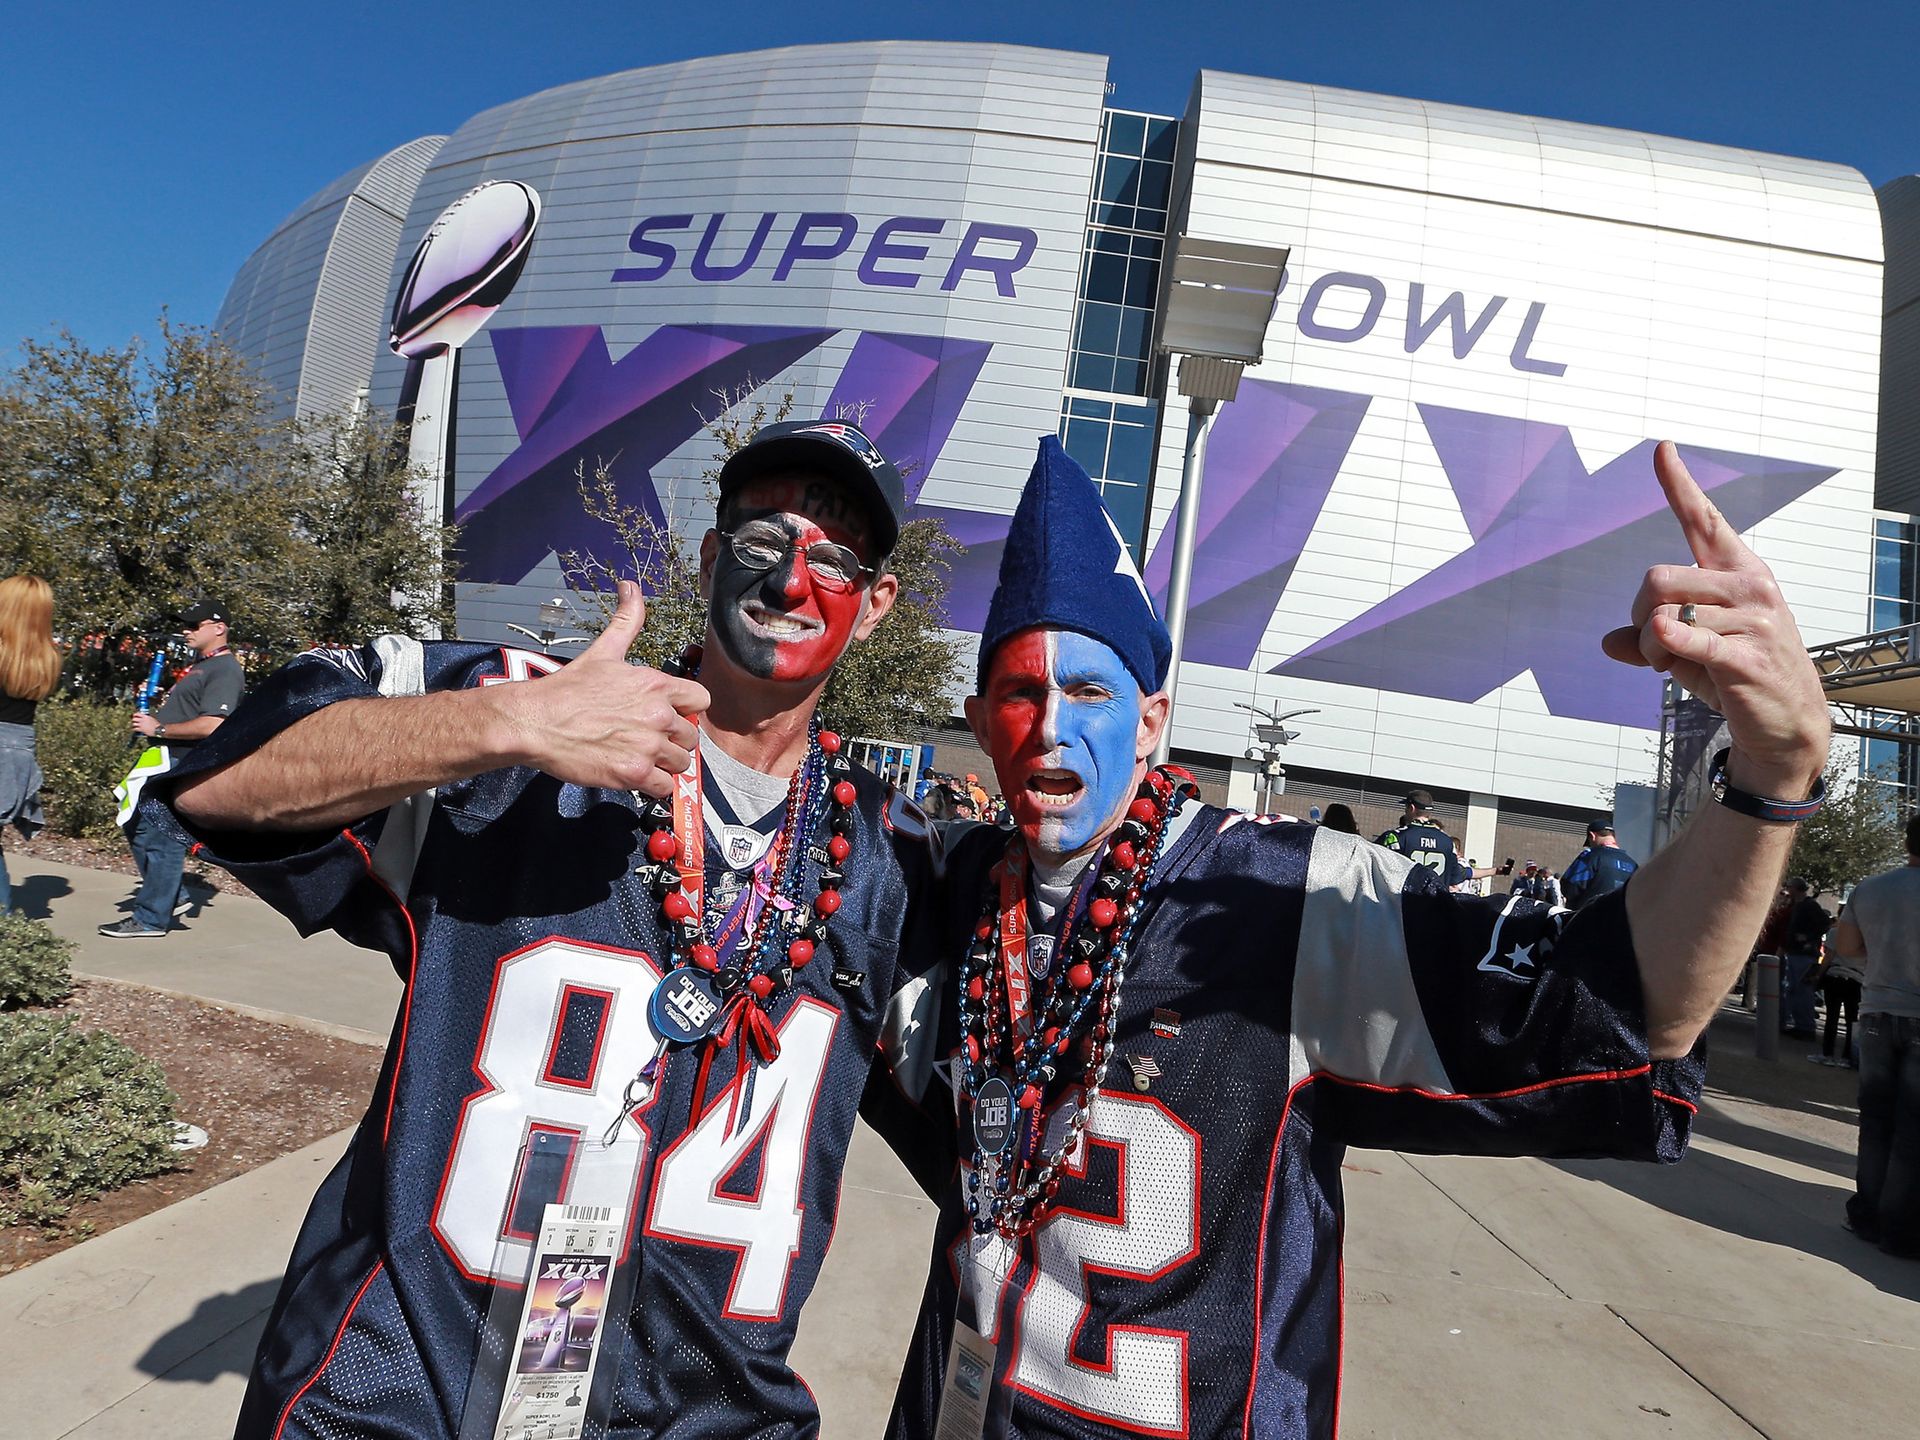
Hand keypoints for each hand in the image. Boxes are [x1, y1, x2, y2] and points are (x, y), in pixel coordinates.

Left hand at [131, 712, 160, 736]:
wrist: (158, 729)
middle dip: (133, 720)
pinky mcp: (141, 729)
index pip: (137, 714)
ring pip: (134, 724)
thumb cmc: (157, 724)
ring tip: (135, 726)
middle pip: (134, 719)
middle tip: (134, 721)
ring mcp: (141, 725)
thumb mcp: (152, 719)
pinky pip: (135, 729)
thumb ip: (148, 718)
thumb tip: (146, 718)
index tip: (135, 716)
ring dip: (134, 725)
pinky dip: (134, 729)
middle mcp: (142, 720)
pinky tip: (135, 729)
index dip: (135, 715)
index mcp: (145, 717)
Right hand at [486, 581, 708, 796]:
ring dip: (666, 764)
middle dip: (673, 740)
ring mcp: (648, 746)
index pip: (701, 700)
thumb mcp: (603, 651)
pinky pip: (665, 788)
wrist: (535, 721)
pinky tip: (636, 776)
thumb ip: (626, 620)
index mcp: (656, 684)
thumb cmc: (566, 689)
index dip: (687, 710)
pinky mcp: (634, 774)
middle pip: (691, 736)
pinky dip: (654, 786)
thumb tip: (631, 586)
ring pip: (681, 763)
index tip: (669, 715)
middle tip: (648, 740)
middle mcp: (659, 715)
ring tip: (642, 759)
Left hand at [1601, 442, 1829, 794]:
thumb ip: (1650, 638)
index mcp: (1739, 571)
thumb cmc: (1736, 675)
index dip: (1679, 485)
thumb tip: (1609, 641)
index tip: (1661, 449)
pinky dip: (1666, 645)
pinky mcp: (1748, 657)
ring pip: (1662, 615)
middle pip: (1656, 578)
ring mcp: (1755, 620)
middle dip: (1638, 614)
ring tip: (1672, 663)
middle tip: (1653, 644)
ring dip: (1650, 648)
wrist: (1785, 722)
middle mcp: (1750, 586)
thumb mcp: (1689, 650)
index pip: (1704, 519)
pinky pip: (1689, 639)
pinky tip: (1664, 656)